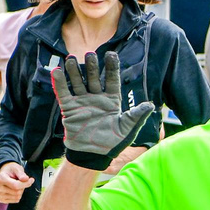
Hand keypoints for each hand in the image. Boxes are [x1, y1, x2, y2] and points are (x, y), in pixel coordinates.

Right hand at [0, 162, 32, 202]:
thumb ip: (21, 174)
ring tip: (16, 184)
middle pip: (17, 192)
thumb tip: (26, 179)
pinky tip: (14, 189)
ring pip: (17, 197)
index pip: (15, 185)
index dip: (26, 183)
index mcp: (0, 178)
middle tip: (21, 181)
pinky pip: (16, 200)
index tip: (32, 179)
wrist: (5, 174)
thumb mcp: (17, 168)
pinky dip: (18, 195)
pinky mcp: (1, 200)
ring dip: (21, 191)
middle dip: (23, 187)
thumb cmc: (12, 171)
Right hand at [49, 51, 156, 169]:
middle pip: (93, 77)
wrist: (92, 155)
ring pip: (78, 82)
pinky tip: (58, 71)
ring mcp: (82, 102)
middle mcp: (96, 98)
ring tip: (71, 58)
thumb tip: (151, 105)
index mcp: (112, 100)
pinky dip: (60, 83)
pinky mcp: (69, 108)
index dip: (111, 67)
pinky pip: (64, 93)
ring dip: (74, 71)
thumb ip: (137, 115)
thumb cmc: (112, 143)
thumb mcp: (128, 128)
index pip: (111, 80)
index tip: (111, 54)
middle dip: (91, 66)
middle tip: (89, 54)